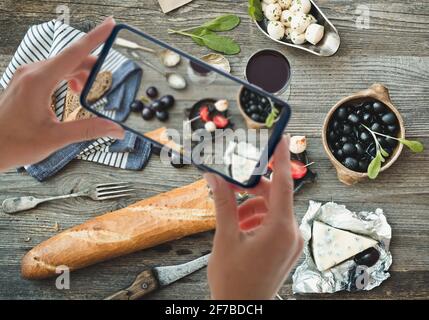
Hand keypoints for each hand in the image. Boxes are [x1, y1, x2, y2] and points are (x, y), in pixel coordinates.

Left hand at [0, 17, 123, 171]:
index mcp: (39, 81)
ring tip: (88, 93)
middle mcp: (32, 72)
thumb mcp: (56, 138)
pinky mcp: (26, 82)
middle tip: (107, 82)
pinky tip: (73, 92)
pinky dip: (69, 78)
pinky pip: (53, 71)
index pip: (74, 53)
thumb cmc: (14, 142)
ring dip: (81, 75)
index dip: (95, 37)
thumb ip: (88, 130)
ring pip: (63, 65)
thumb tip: (116, 129)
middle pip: (71, 59)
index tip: (111, 24)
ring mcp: (27, 75)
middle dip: (92, 68)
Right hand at [204, 136, 303, 299]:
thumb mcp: (225, 238)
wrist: (242, 309)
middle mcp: (292, 234)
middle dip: (251, 190)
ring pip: (272, 210)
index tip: (283, 138)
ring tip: (230, 219)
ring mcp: (292, 243)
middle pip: (274, 196)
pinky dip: (257, 220)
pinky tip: (239, 228)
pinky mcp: (287, 249)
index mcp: (280, 229)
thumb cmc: (233, 281)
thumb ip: (224, 203)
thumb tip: (216, 177)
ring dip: (251, 207)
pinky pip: (274, 223)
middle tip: (228, 185)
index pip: (283, 183)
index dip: (282, 158)